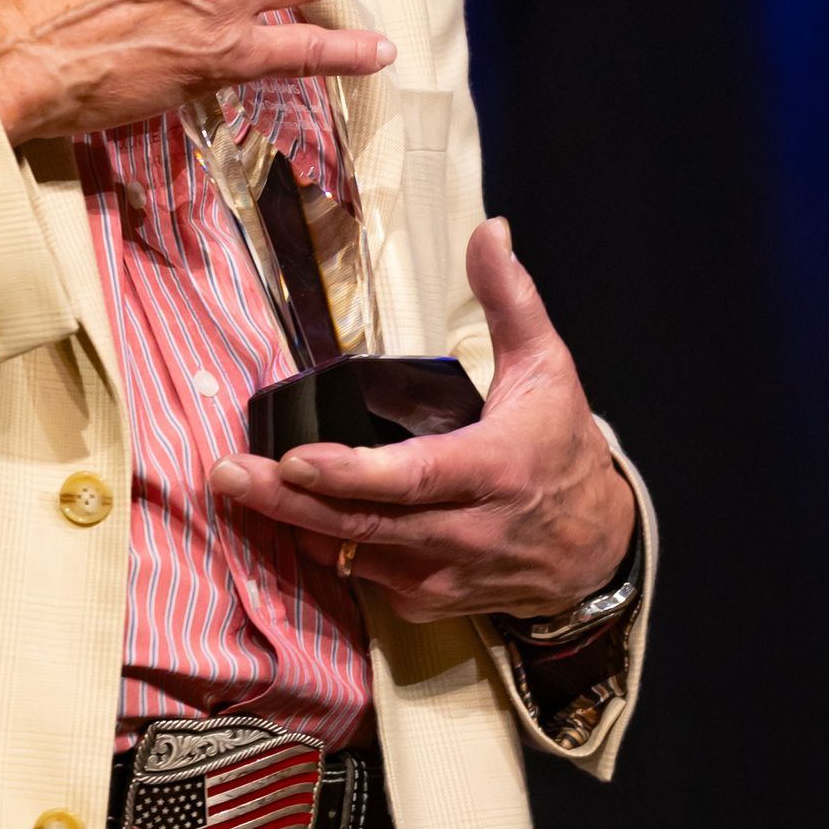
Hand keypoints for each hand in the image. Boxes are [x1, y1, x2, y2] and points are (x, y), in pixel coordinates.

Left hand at [208, 217, 636, 622]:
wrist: (599, 547)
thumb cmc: (562, 447)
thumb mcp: (547, 367)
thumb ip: (510, 298)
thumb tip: (490, 230)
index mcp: (496, 470)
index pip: (417, 478)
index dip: (353, 474)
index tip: (295, 459)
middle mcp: (470, 532)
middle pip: (369, 523)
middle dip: (291, 502)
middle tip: (228, 475)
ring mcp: (449, 573)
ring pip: (358, 555)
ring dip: (294, 526)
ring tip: (236, 491)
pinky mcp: (433, 599)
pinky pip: (366, 578)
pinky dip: (328, 550)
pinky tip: (289, 520)